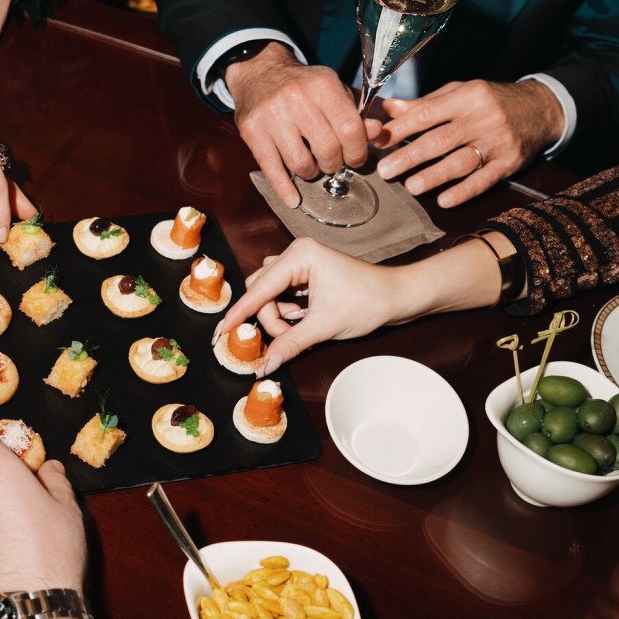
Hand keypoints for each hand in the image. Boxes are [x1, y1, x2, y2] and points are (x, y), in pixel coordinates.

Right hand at [214, 235, 502, 373]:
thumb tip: (264, 365)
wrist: (398, 297)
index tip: (219, 333)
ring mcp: (300, 263)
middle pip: (260, 291)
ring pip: (270, 295)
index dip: (239, 314)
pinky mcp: (306, 274)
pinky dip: (288, 313)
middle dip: (269, 319)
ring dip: (279, 318)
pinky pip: (282, 295)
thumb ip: (289, 344)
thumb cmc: (368, 302)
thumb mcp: (324, 327)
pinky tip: (305, 320)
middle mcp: (295, 253)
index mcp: (299, 255)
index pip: (258, 289)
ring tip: (303, 328)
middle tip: (282, 339)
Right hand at [227, 44, 372, 206]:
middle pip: (327, 150)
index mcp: (322, 85)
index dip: (357, 151)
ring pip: (301, 163)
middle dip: (334, 164)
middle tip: (332, 162)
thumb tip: (377, 134)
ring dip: (312, 173)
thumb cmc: (303, 86)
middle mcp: (296, 97)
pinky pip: (271, 168)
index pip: (350, 130)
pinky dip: (284, 189)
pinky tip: (293, 199)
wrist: (260, 71)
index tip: (355, 158)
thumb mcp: (333, 91)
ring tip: (312, 166)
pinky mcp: (252, 130)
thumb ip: (356, 114)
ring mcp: (271, 115)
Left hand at [371, 79, 563, 207]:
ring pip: (461, 162)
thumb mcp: (460, 93)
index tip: (379, 142)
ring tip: (411, 187)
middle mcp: (483, 118)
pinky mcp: (509, 163)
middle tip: (385, 170)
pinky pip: (484, 180)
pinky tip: (445, 201)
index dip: (401, 129)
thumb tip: (387, 109)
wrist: (540, 109)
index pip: (428, 113)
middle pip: (441, 139)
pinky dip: (464, 192)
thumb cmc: (491, 101)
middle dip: (410, 156)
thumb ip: (425, 103)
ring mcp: (497, 142)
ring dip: (434, 176)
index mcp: (467, 97)